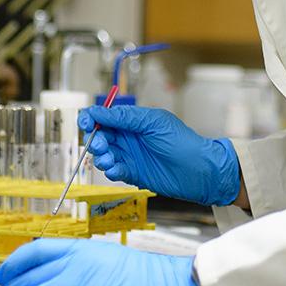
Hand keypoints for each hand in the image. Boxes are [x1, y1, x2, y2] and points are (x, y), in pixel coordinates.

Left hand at [0, 239, 219, 285]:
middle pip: (28, 275)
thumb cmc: (149, 279)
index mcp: (81, 248)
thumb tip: (60, 282)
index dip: (14, 263)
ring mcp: (75, 283)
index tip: (4, 274)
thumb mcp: (110, 263)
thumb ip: (82, 269)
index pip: (36, 251)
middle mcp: (73, 262)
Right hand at [80, 105, 239, 206]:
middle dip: (95, 140)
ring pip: (104, 155)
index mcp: (133, 121)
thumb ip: (125, 118)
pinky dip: (111, 170)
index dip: (92, 118)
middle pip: (100, 136)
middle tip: (100, 145)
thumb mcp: (153, 122)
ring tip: (109, 160)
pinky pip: (114, 171)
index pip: (105, 116)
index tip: (86, 123)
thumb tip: (99, 111)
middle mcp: (129, 137)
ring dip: (101, 157)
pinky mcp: (133, 173)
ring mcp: (130, 156)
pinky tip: (116, 170)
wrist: (199, 170)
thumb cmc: (182, 142)